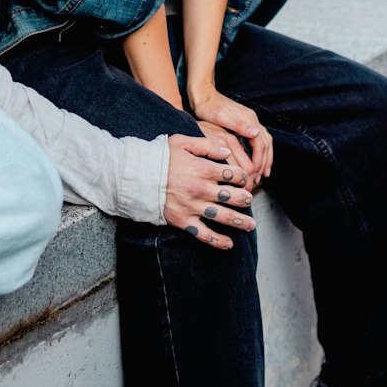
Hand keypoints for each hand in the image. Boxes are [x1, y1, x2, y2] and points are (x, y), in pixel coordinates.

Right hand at [164, 134, 254, 249]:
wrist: (135, 177)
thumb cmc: (158, 157)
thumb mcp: (181, 142)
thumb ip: (206, 145)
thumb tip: (226, 151)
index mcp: (203, 169)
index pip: (233, 174)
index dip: (242, 176)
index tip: (243, 179)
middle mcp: (202, 189)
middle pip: (233, 196)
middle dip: (245, 199)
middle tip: (249, 200)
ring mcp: (194, 207)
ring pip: (224, 217)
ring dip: (240, 222)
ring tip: (251, 225)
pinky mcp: (183, 221)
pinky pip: (204, 234)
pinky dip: (218, 241)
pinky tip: (229, 244)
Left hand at [190, 86, 272, 188]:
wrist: (203, 94)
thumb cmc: (208, 107)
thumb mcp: (221, 117)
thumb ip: (239, 125)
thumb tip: (256, 133)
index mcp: (249, 119)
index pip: (260, 144)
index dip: (259, 160)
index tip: (255, 174)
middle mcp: (252, 120)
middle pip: (266, 144)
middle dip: (265, 162)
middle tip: (261, 177)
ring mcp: (249, 121)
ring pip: (265, 141)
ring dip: (265, 157)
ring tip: (263, 172)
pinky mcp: (244, 123)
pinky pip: (258, 139)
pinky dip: (260, 151)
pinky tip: (256, 159)